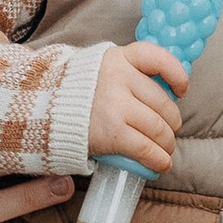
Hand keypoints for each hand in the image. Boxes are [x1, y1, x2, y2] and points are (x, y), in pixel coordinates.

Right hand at [88, 39, 185, 177]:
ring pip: (159, 128)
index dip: (176, 74)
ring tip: (164, 150)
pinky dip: (159, 159)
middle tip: (168, 132)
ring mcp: (116, 105)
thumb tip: (164, 90)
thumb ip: (127, 73)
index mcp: (117, 58)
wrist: (41, 113)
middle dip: (172, 122)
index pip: (157, 58)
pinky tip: (160, 164)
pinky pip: (147, 148)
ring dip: (167, 144)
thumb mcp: (99, 69)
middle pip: (163, 102)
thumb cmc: (76, 95)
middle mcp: (118, 77)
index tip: (181, 90)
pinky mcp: (112, 133)